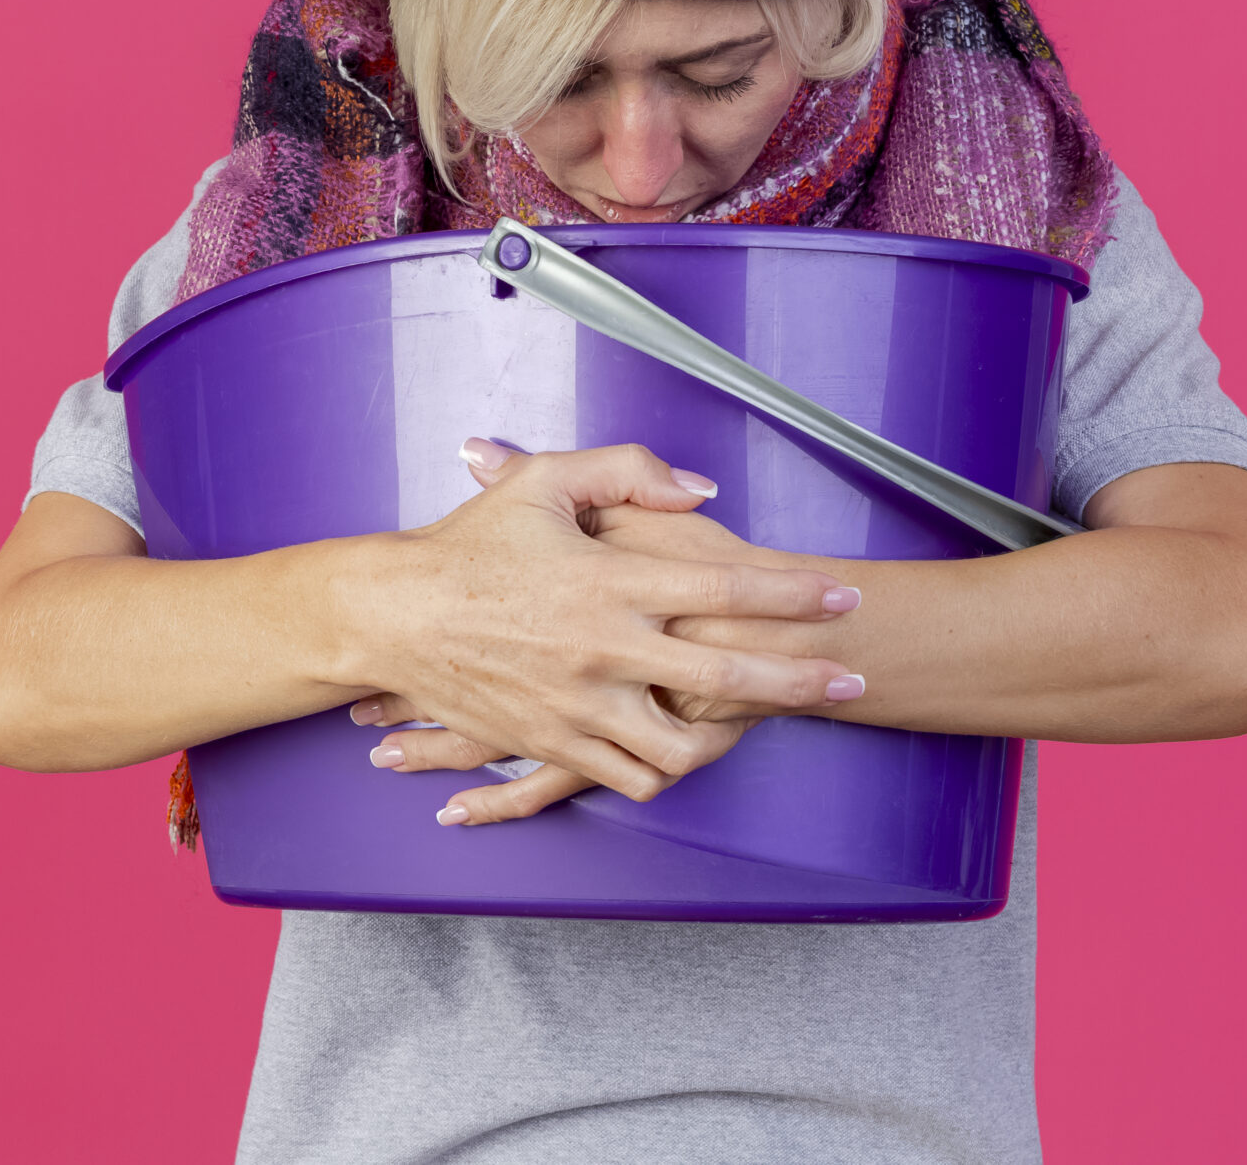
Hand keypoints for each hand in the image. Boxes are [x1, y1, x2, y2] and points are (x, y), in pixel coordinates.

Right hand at [333, 440, 862, 808]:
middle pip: (728, 675)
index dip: (795, 595)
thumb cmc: (470, 543)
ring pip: (681, 747)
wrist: (393, 617)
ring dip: (730, 739)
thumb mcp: (546, 482)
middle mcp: (603, 648)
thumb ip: (630, 470)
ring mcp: (579, 705)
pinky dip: (660, 768)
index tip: (844, 598)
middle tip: (854, 679)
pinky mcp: (552, 742)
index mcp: (610, 579)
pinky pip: (626, 776)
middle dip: (802, 679)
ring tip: (759, 725)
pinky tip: (682, 750)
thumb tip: (701, 491)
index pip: (727, 588)